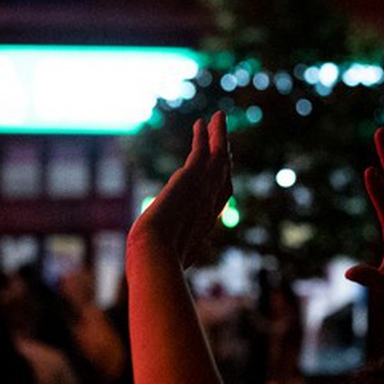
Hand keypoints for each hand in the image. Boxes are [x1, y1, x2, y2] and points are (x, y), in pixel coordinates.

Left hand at [130, 113, 231, 267]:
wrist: (158, 256)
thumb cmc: (159, 264)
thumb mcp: (173, 261)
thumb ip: (178, 257)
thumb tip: (173, 266)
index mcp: (205, 225)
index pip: (219, 198)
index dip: (223, 182)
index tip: (225, 170)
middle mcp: (210, 205)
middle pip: (224, 174)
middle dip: (225, 155)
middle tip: (225, 139)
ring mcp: (204, 190)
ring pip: (218, 158)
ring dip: (219, 136)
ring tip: (219, 118)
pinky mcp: (191, 178)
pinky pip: (201, 151)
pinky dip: (204, 135)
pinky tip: (203, 121)